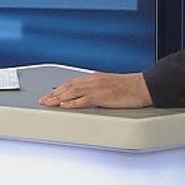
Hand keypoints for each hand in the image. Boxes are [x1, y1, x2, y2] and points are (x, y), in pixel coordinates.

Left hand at [38, 72, 152, 108]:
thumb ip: (95, 90)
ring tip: (48, 104)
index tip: (48, 95)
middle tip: (42, 101)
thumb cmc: (128, 88)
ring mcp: (97, 88)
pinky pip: (84, 100)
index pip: (71, 83)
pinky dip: (73, 103)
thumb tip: (85, 98)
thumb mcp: (108, 86)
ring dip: (58, 98)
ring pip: (72, 92)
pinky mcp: (103, 97)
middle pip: (68, 87)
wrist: (143, 86)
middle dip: (53, 94)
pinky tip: (64, 106)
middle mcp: (92, 81)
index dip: (57, 89)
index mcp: (93, 78)